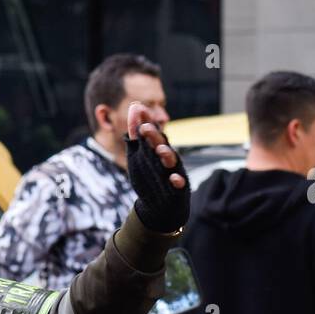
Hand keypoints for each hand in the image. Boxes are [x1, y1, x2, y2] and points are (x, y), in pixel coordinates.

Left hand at [125, 103, 189, 232]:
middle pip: (161, 145)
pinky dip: (177, 181)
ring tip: (160, 149)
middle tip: (144, 128)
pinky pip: (180, 185)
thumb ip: (137, 134)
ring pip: (172, 163)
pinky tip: (174, 179)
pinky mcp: (179, 189)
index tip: (138, 110)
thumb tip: (135, 107)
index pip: (152, 133)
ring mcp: (174, 173)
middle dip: (154, 137)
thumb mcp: (140, 155)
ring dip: (167, 155)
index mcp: (157, 150)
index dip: (145, 122)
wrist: (160, 206)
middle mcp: (167, 159)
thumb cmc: (151, 176)